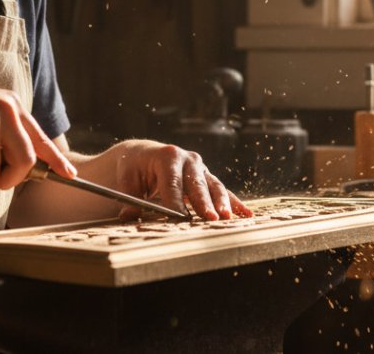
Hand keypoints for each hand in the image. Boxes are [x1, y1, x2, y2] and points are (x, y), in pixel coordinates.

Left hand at [110, 140, 251, 220]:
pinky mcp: (208, 178)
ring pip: (214, 187)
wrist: (144, 155)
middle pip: (197, 185)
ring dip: (222, 203)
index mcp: (167, 157)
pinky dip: (235, 204)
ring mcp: (201, 169)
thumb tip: (128, 217)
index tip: (177, 218)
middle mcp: (188, 160)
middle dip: (204, 203)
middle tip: (210, 218)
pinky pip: (223, 191)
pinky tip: (246, 216)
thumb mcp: (127, 179)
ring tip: (226, 218)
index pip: (172, 183)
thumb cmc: (134, 168)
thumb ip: (130, 198)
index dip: (175, 202)